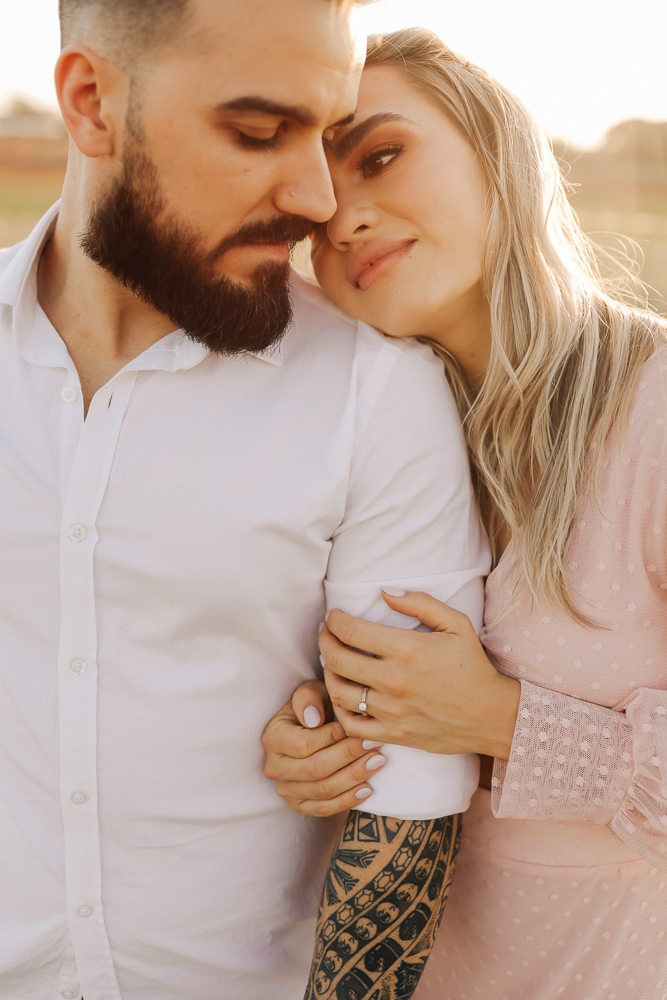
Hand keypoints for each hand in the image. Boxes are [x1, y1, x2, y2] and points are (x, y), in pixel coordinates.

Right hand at [261, 680, 387, 816]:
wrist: (313, 732)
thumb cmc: (315, 708)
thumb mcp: (311, 693)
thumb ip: (308, 697)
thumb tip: (313, 719)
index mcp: (273, 738)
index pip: (304, 744)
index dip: (333, 738)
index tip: (358, 728)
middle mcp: (275, 767)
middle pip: (314, 769)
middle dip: (348, 757)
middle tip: (375, 745)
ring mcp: (286, 789)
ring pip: (322, 790)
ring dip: (353, 777)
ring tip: (378, 761)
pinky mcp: (299, 805)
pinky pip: (324, 809)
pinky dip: (347, 801)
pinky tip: (368, 789)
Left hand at [320, 591, 520, 758]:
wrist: (491, 715)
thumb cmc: (472, 666)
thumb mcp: (456, 624)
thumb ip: (419, 603)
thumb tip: (384, 593)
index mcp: (406, 649)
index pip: (349, 631)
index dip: (333, 620)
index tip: (334, 617)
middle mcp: (394, 680)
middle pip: (336, 660)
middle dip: (324, 642)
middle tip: (325, 635)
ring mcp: (391, 711)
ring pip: (338, 692)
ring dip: (328, 674)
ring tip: (332, 663)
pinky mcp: (393, 734)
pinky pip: (351, 725)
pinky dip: (339, 710)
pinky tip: (344, 695)